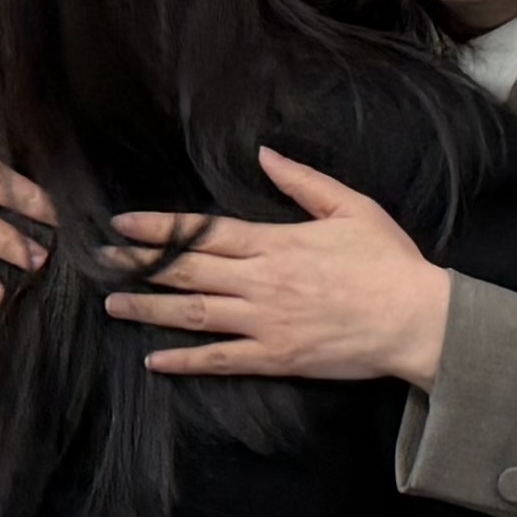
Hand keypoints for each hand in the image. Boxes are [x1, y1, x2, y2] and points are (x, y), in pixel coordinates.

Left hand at [100, 155, 456, 384]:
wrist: (416, 320)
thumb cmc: (389, 261)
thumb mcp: (351, 207)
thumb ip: (302, 181)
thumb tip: (264, 154)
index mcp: (275, 242)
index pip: (203, 232)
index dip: (159, 228)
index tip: (123, 224)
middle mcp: (260, 282)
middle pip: (186, 270)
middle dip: (139, 265)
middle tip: (100, 261)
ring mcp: (264, 322)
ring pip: (193, 314)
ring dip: (148, 309)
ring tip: (113, 305)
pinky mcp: (276, 357)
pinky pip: (221, 360)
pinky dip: (185, 361)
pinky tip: (155, 361)